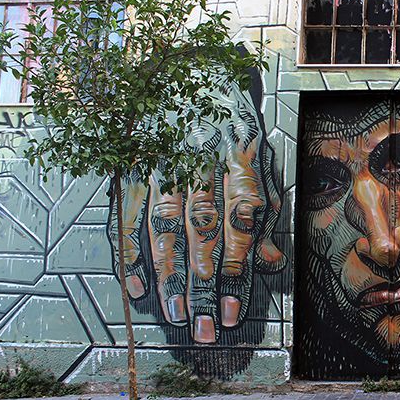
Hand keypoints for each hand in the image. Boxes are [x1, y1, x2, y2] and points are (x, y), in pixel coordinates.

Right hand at [108, 80, 284, 343]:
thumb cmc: (231, 124)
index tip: (236, 313)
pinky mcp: (131, 167)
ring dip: (169, 277)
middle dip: (204, 286)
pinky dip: (130, 254)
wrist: (187, 70)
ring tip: (178, 316)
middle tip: (208, 330)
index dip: (236, 273)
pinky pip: (127, 217)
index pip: (239, 226)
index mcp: (237, 161)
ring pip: (163, 228)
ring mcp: (160, 165)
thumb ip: (263, 211)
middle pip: (201, 233)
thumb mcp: (258, 160)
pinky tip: (139, 288)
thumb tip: (272, 264)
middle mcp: (198, 164)